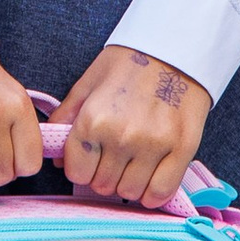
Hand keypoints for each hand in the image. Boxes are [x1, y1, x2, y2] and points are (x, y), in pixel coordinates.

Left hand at [55, 48, 209, 207]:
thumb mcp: (88, 83)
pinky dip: (153, 193)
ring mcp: (153, 144)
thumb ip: (67, 118)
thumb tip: (57, 158)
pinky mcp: (182, 149)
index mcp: (93, 119)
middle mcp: (121, 136)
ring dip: (128, 184)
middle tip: (113, 159)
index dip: (81, 169)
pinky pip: (161, 192)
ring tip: (133, 164)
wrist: (174, 48)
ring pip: (130, 192)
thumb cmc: (128, 63)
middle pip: (103, 186)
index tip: (90, 159)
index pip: (77, 173)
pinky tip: (151, 178)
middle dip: (104, 176)